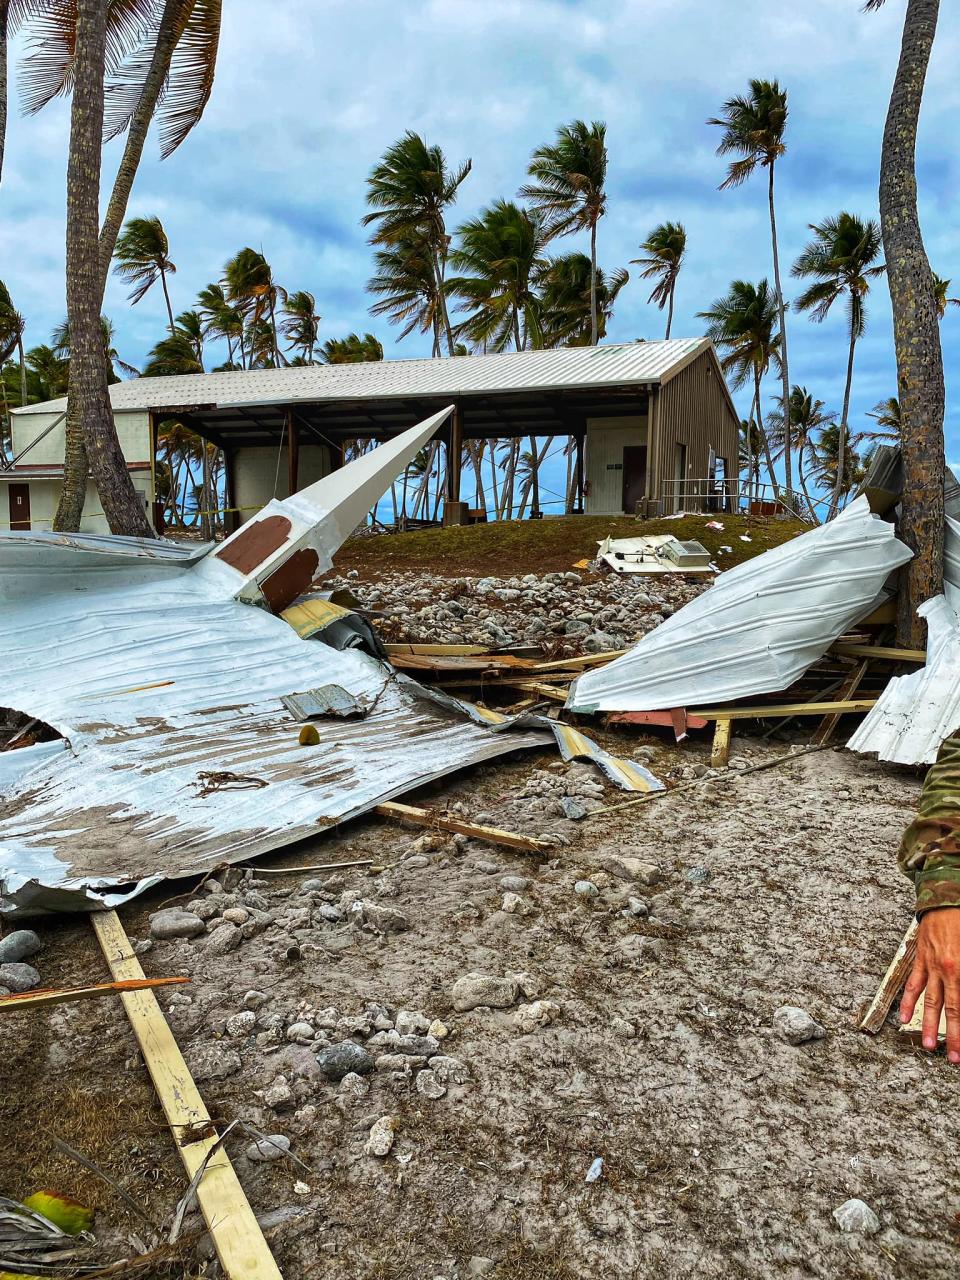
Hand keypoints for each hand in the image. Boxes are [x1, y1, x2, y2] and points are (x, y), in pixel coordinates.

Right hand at [900, 907, 959, 1062]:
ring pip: (929, 1001)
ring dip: (928, 1024)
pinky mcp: (921, 959)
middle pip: (949, 1010)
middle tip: (953, 1057)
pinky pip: (913, 983)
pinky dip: (908, 1001)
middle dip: (952, 1036)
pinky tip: (904, 1015)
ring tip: (927, 1044)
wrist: (947, 898)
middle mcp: (946, 971)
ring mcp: (931, 966)